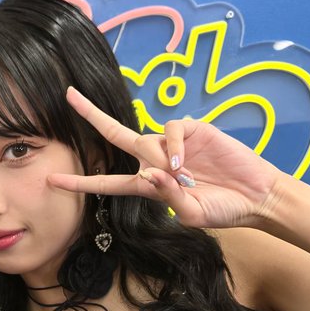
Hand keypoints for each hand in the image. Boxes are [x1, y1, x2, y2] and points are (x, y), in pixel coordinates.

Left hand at [51, 87, 288, 229]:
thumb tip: (148, 174)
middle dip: (91, 115)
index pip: (108, 183)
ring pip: (146, 136)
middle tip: (68, 96)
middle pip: (115, 135)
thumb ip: (168, 197)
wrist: (256, 196)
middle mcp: (155, 160)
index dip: (81, 182)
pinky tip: (186, 163)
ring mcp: (173, 144)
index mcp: (148, 186)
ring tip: (183, 176)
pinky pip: (171, 129)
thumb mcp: (192, 214)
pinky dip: (174, 145)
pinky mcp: (193, 130)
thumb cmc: (224, 209)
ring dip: (159, 156)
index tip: (53, 180)